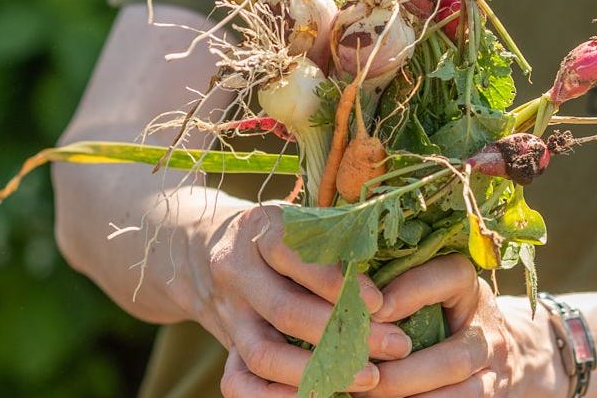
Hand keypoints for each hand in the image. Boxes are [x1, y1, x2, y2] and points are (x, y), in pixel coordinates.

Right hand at [186, 203, 413, 397]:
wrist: (200, 247)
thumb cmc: (275, 229)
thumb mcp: (298, 215)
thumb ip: (335, 229)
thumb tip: (396, 249)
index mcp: (260, 228)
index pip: (297, 255)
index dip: (338, 280)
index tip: (379, 302)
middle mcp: (237, 271)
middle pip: (286, 310)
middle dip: (343, 333)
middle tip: (394, 344)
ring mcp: (228, 313)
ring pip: (264, 353)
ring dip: (318, 372)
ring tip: (370, 377)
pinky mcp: (223, 345)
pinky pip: (240, 383)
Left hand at [369, 254, 562, 397]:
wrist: (507, 350)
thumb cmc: (447, 311)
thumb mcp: (434, 289)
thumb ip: (403, 286)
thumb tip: (348, 292)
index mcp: (470, 287)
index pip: (450, 278)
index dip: (412, 292)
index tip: (374, 309)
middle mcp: (488, 330)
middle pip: (453, 358)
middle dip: (403, 374)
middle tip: (362, 376)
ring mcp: (493, 371)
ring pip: (460, 395)